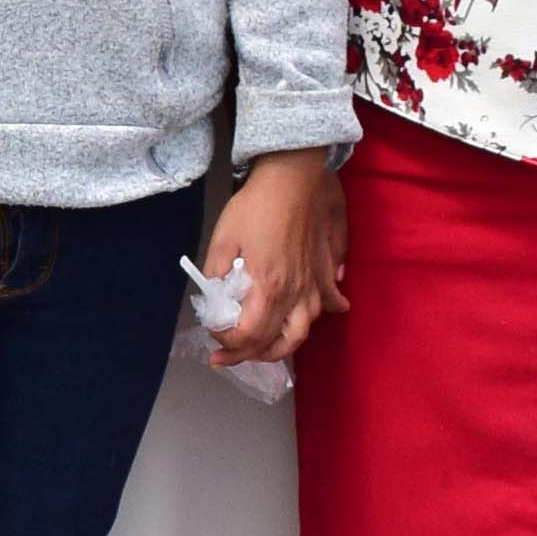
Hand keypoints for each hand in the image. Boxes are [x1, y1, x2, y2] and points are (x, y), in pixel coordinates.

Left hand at [197, 150, 337, 365]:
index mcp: (268, 286)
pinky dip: (313, 319)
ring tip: (257, 347)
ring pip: (301, 333)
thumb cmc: (254, 207)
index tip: (212, 333)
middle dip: (248, 355)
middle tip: (224, 356)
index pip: (250, 335)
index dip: (227, 343)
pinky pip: (324, 306)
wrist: (291, 180)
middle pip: (277, 343)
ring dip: (278, 346)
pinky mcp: (322, 272)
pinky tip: (300, 321)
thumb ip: (216, 274)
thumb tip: (212, 299)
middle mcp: (295, 293)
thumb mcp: (222, 240)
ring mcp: (312, 284)